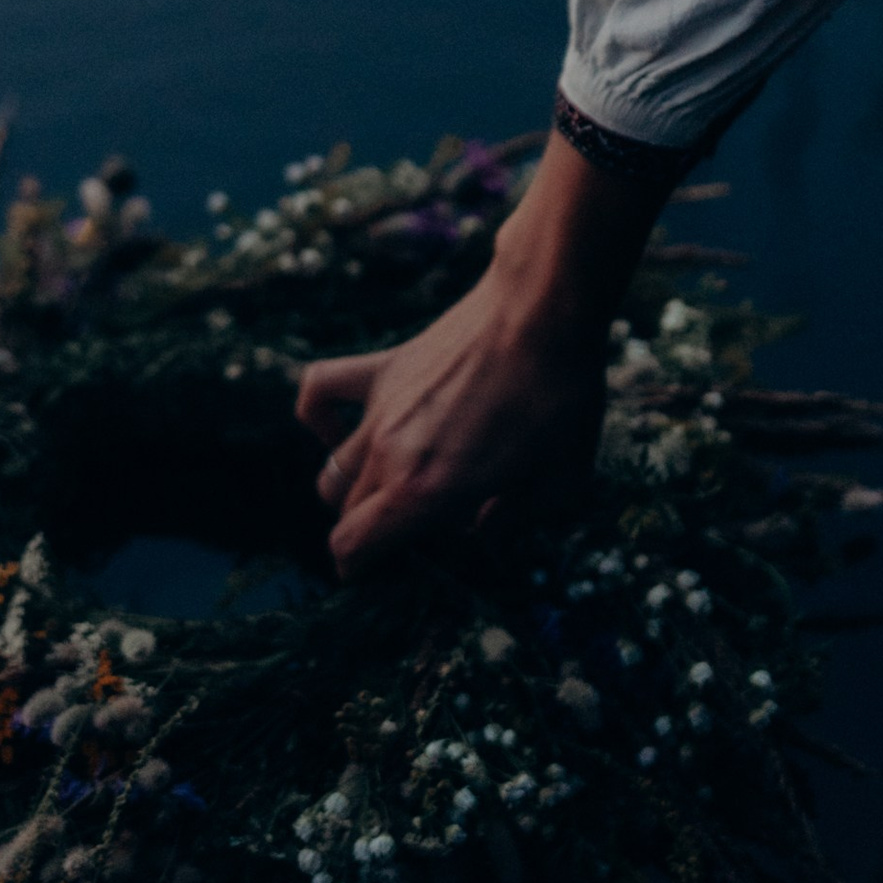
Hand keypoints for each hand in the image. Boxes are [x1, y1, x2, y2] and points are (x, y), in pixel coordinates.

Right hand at [294, 125, 672, 571]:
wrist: (542, 310)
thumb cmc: (562, 397)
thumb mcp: (563, 479)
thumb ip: (517, 518)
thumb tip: (479, 527)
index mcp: (427, 493)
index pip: (353, 546)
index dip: (355, 568)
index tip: (370, 573)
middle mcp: (391, 454)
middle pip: (345, 512)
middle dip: (369, 533)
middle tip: (411, 530)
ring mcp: (381, 408)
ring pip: (332, 469)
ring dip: (351, 489)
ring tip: (389, 489)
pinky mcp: (386, 367)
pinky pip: (320, 389)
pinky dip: (318, 416)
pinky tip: (337, 427)